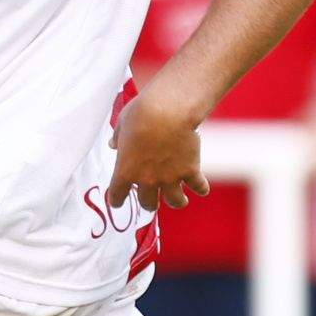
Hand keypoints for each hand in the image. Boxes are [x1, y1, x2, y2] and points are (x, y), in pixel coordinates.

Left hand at [106, 95, 207, 214]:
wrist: (168, 111)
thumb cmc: (142, 114)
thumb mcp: (122, 123)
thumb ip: (118, 138)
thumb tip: (113, 144)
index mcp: (126, 170)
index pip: (117, 196)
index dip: (117, 200)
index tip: (118, 201)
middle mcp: (147, 179)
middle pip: (148, 203)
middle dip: (150, 203)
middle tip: (153, 200)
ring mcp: (170, 177)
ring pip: (175, 201)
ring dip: (177, 202)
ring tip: (180, 200)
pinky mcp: (190, 170)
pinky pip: (198, 186)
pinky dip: (200, 188)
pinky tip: (201, 187)